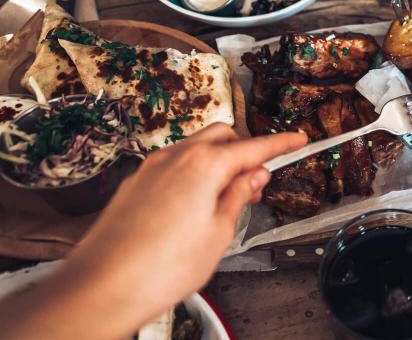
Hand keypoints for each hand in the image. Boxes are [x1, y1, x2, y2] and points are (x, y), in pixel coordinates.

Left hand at [0, 125, 306, 339]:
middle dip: (244, 149)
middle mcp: (175, 157)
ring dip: (217, 162)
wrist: (103, 287)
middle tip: (258, 180)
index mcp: (204, 165)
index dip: (280, 144)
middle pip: (221, 136)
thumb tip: (253, 177)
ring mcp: (151, 168)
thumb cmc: (161, 267)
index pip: (253, 147)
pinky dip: (193, 173)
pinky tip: (196, 205)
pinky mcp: (135, 184)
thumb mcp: (219, 234)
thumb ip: (239, 197)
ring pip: (195, 148)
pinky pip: (173, 165)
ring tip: (227, 198)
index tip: (297, 140)